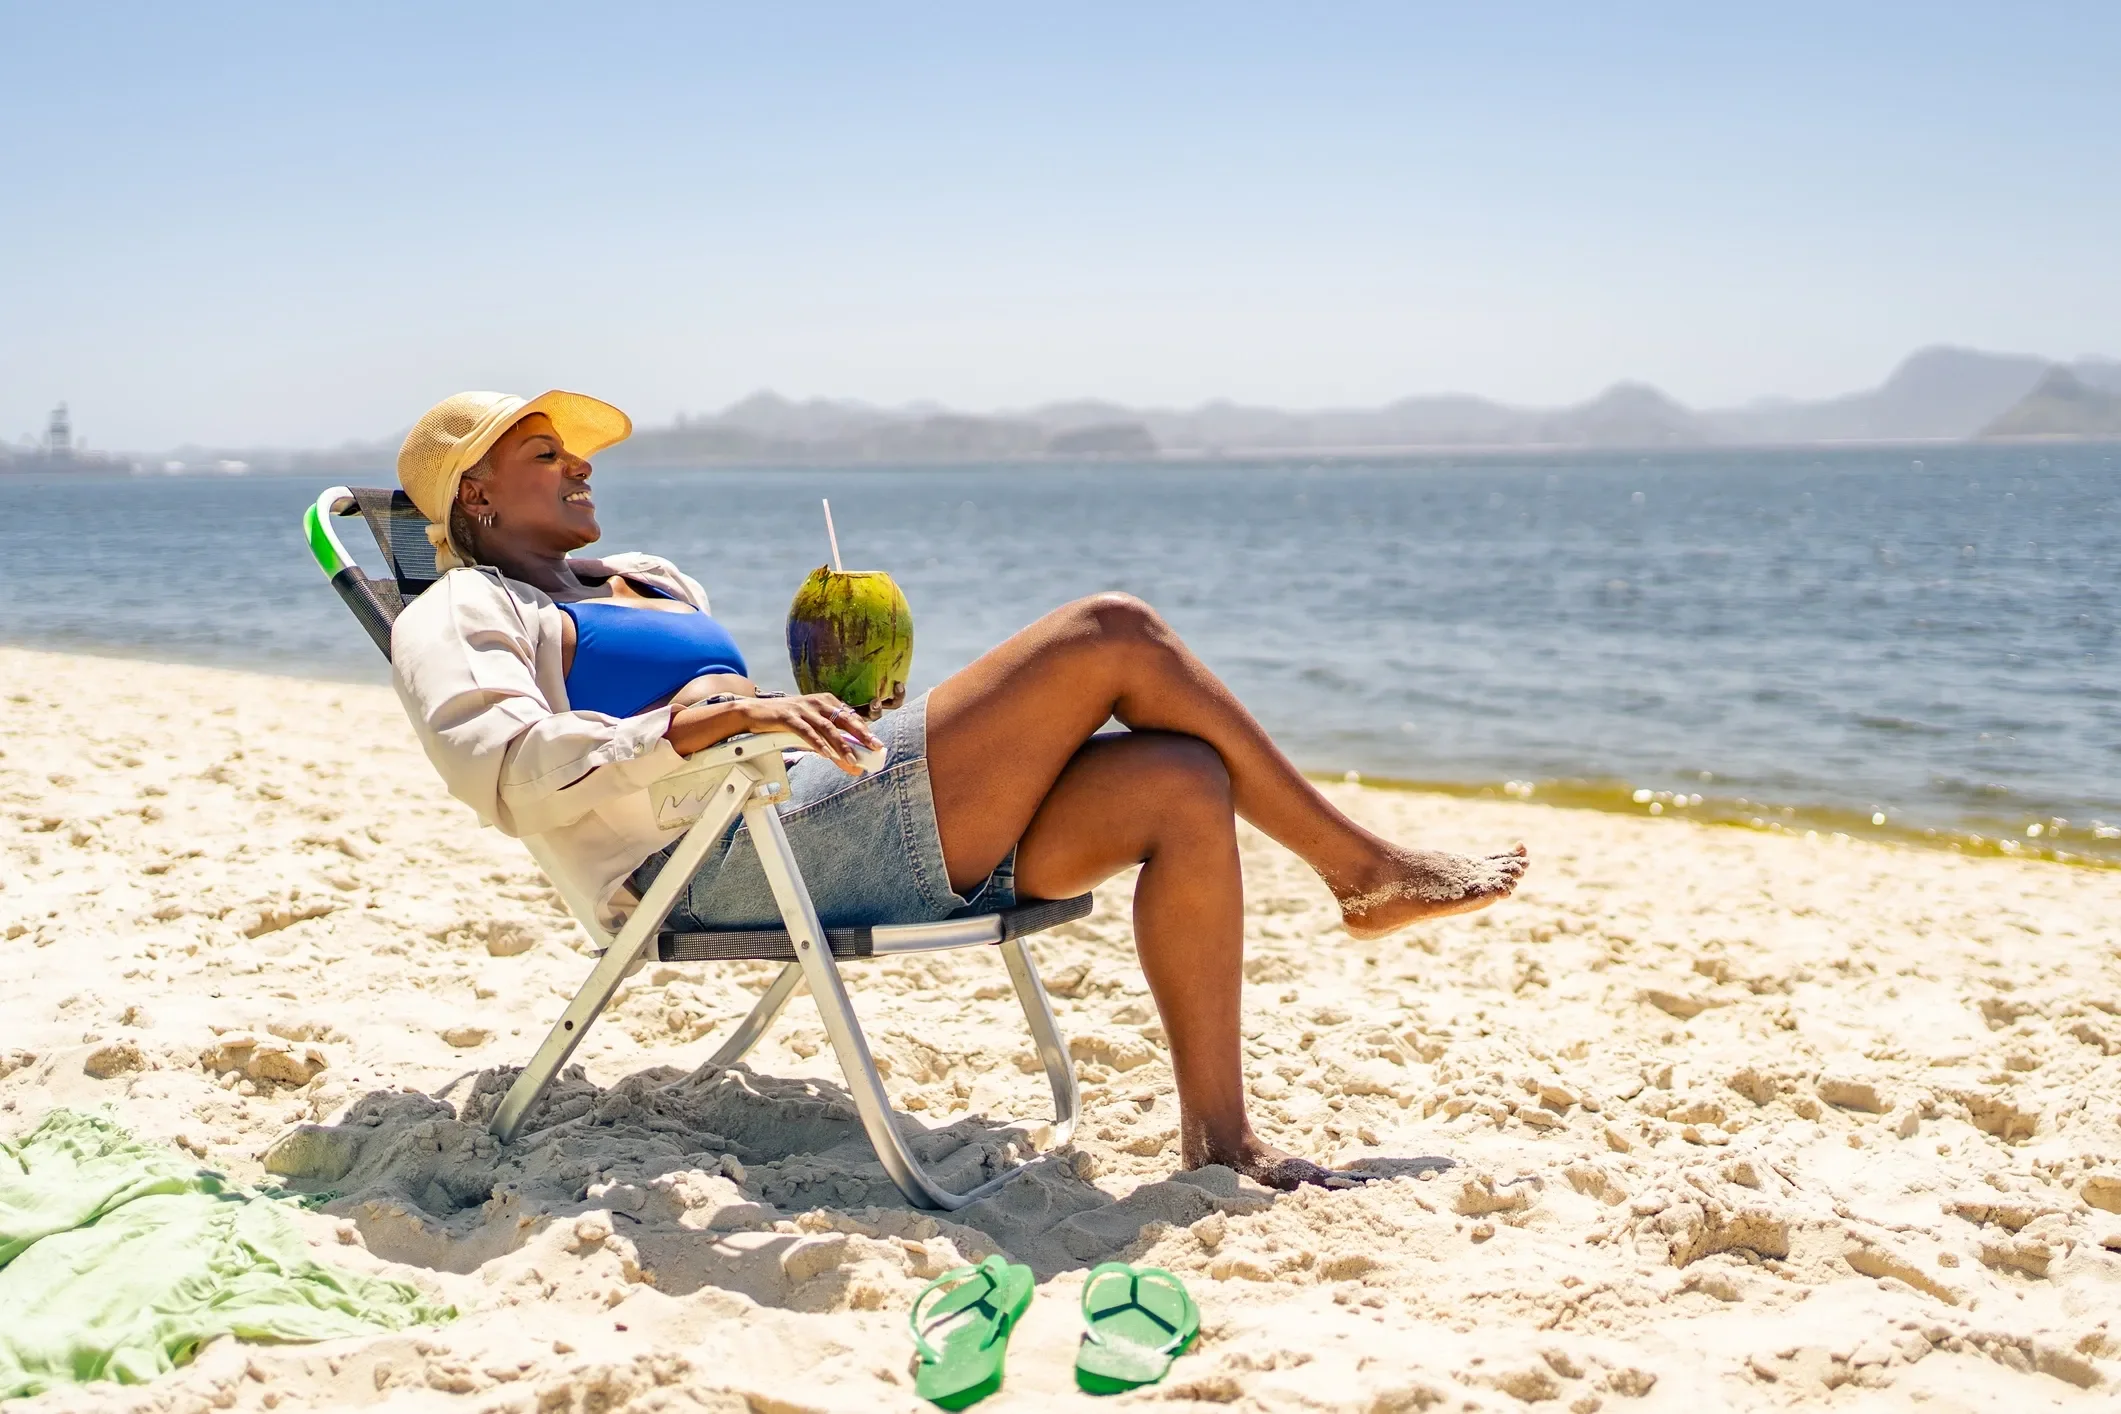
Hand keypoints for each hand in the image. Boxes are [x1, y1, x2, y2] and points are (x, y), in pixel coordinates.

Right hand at [732, 693, 882, 773]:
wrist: (754, 713)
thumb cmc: (784, 722)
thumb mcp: (810, 731)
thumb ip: (830, 745)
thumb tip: (852, 764)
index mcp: (826, 702)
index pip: (850, 717)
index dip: (865, 731)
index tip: (877, 745)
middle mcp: (817, 702)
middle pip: (844, 719)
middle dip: (861, 735)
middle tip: (874, 748)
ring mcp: (802, 709)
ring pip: (827, 727)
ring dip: (841, 745)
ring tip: (852, 759)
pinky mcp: (788, 717)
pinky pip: (806, 731)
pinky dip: (817, 744)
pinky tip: (826, 754)